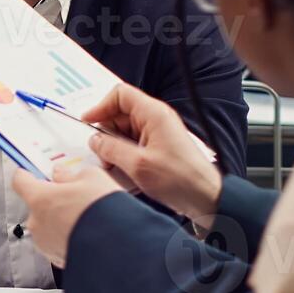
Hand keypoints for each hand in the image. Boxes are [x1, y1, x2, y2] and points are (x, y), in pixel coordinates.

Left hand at [10, 164, 121, 267]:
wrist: (118, 249)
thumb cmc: (104, 212)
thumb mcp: (92, 178)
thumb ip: (71, 174)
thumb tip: (61, 174)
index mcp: (40, 199)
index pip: (20, 181)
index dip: (26, 174)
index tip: (31, 171)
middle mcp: (37, 223)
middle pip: (37, 205)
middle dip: (53, 199)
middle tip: (75, 195)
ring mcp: (46, 244)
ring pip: (48, 226)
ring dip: (61, 220)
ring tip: (86, 217)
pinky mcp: (58, 260)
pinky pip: (58, 243)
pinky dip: (68, 237)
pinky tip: (87, 233)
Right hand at [82, 84, 222, 218]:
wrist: (205, 197)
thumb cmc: (182, 180)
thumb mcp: (138, 165)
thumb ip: (111, 149)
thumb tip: (95, 141)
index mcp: (154, 114)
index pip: (120, 94)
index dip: (101, 106)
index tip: (88, 121)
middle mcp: (156, 119)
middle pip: (120, 114)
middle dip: (106, 132)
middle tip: (102, 153)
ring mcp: (158, 133)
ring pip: (125, 130)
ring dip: (114, 146)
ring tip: (114, 165)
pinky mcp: (158, 146)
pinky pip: (133, 143)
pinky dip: (124, 154)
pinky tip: (124, 170)